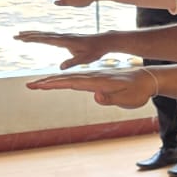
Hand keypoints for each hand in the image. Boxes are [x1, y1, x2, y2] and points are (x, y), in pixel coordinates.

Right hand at [13, 31, 108, 68]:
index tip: (22, 38)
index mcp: (66, 41)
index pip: (46, 39)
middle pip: (43, 35)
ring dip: (33, 34)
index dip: (33, 39)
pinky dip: (41, 35)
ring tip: (21, 34)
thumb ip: (73, 62)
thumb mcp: (85, 59)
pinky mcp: (66, 37)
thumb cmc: (95, 51)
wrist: (103, 42)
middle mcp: (63, 37)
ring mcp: (64, 36)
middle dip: (29, 35)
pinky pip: (51, 36)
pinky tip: (37, 36)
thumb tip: (61, 67)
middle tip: (16, 36)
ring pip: (45, 34)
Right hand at [27, 69, 155, 107]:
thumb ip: (111, 98)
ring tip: (38, 84)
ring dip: (52, 81)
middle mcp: (93, 77)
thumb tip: (96, 96)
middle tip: (30, 86)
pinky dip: (64, 81)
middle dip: (47, 83)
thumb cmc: (138, 91)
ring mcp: (94, 78)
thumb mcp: (127, 99)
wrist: (147, 79)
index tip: (39, 85)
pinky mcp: (97, 80)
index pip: (72, 82)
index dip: (54, 84)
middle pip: (66, 79)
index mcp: (98, 81)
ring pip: (69, 79)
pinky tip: (57, 83)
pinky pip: (76, 80)